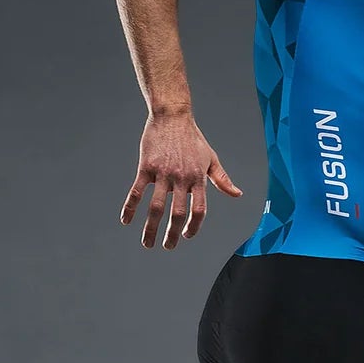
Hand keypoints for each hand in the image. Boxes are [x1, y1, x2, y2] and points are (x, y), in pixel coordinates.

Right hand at [121, 110, 242, 248]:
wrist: (172, 115)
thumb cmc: (193, 138)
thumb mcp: (211, 158)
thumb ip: (222, 179)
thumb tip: (237, 194)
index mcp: (198, 178)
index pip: (200, 210)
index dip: (194, 226)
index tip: (186, 235)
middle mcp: (182, 178)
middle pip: (177, 214)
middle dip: (171, 234)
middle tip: (167, 246)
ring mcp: (163, 173)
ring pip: (156, 207)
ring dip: (150, 229)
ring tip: (147, 243)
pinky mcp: (146, 167)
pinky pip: (137, 192)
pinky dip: (131, 208)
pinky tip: (126, 220)